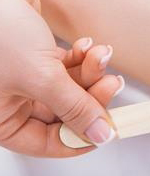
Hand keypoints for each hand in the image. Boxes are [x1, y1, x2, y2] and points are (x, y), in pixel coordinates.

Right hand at [0, 0, 123, 156]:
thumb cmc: (1, 32)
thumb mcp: (40, 77)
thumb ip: (73, 107)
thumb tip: (100, 135)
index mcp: (2, 120)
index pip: (48, 143)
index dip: (81, 136)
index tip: (110, 126)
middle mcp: (13, 102)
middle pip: (64, 113)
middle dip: (91, 96)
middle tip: (112, 82)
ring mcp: (26, 78)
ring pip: (70, 87)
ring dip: (91, 72)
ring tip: (101, 54)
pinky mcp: (37, 55)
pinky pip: (68, 66)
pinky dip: (82, 57)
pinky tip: (87, 45)